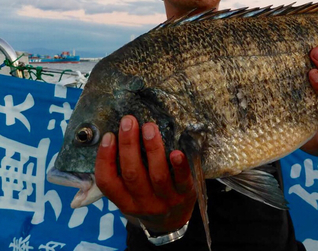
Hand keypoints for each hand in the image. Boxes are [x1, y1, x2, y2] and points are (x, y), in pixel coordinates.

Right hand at [95, 115, 196, 232]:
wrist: (174, 221)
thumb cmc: (147, 198)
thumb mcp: (130, 195)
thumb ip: (121, 173)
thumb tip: (113, 135)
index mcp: (125, 202)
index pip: (108, 182)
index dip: (104, 158)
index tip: (108, 135)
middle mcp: (144, 203)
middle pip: (133, 175)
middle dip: (129, 145)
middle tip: (128, 121)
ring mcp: (166, 200)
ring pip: (157, 175)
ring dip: (152, 149)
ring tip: (149, 127)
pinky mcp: (186, 195)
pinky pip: (183, 180)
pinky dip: (180, 166)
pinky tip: (177, 152)